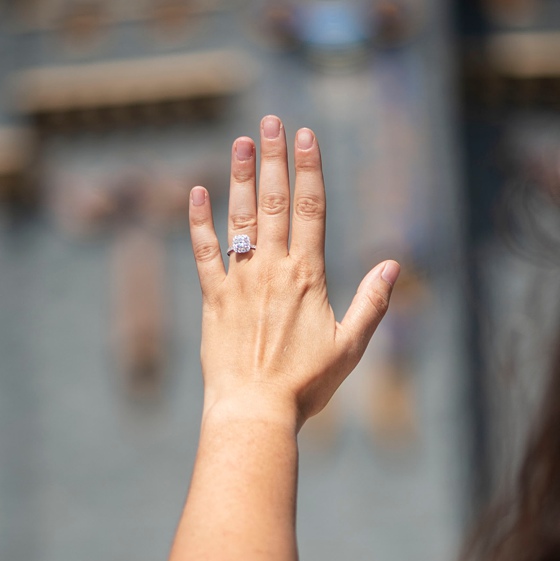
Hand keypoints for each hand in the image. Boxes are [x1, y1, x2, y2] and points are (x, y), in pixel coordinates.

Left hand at [189, 115, 399, 429]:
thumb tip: (394, 266)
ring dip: (240, 178)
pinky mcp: (212, 300)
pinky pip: (203, 253)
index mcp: (309, 276)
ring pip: (240, 219)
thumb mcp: (350, 345)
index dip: (308, 169)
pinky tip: (195, 193)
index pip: (311, 209)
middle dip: (274, 159)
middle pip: (275, 203)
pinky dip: (199, 222)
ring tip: (240, 142)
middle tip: (270, 121)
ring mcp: (239, 282)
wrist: (254, 410)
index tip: (305, 136)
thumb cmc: (305, 385)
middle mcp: (273, 270)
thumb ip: (371, 303)